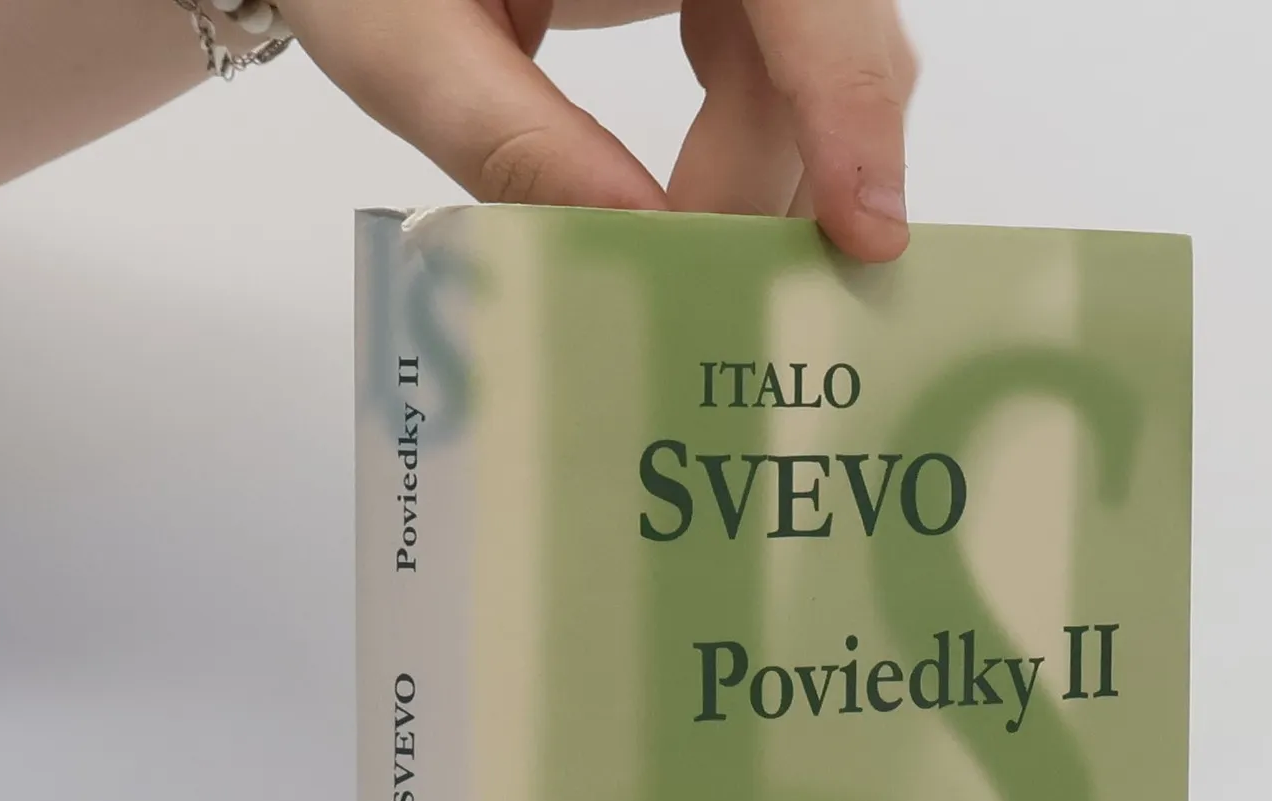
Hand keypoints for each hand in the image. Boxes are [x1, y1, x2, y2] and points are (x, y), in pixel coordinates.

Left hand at [274, 0, 916, 262]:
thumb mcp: (407, 40)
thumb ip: (510, 140)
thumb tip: (633, 244)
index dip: (851, 103)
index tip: (863, 230)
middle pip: (828, 39)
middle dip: (788, 176)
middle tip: (714, 288)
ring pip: (816, 67)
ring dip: (764, 179)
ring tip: (688, 261)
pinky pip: (780, 68)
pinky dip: (747, 152)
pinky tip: (692, 211)